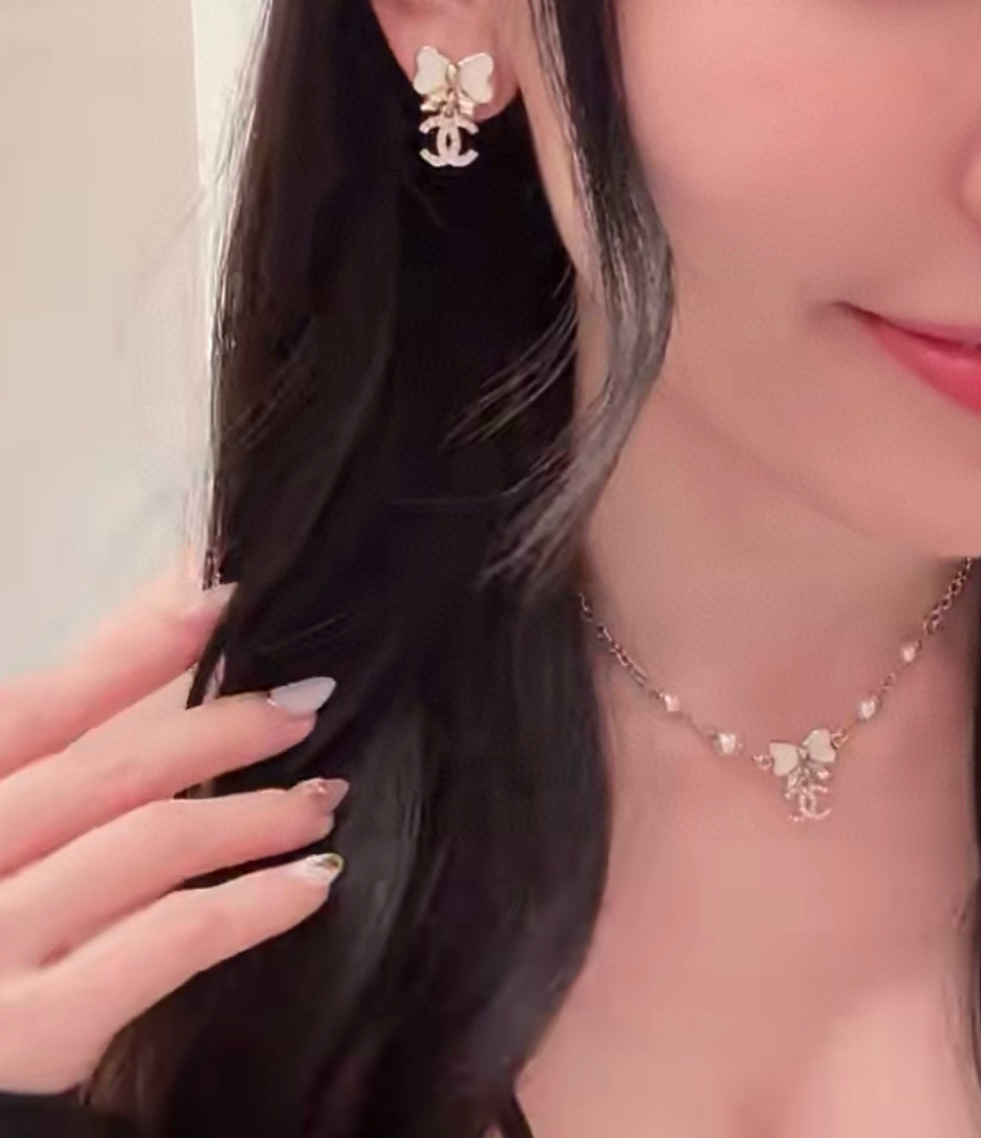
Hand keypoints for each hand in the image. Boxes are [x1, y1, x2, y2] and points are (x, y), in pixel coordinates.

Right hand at [0, 555, 347, 1094]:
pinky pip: (170, 939)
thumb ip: (93, 699)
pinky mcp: (35, 1030)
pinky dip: (255, 905)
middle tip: (307, 705)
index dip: (138, 645)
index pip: (40, 707)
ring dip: (256, 813)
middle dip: (224, 728)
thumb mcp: (16, 802)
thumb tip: (189, 581)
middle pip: (111, 771)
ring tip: (321, 798)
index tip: (230, 597)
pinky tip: (311, 884)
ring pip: (152, 843)